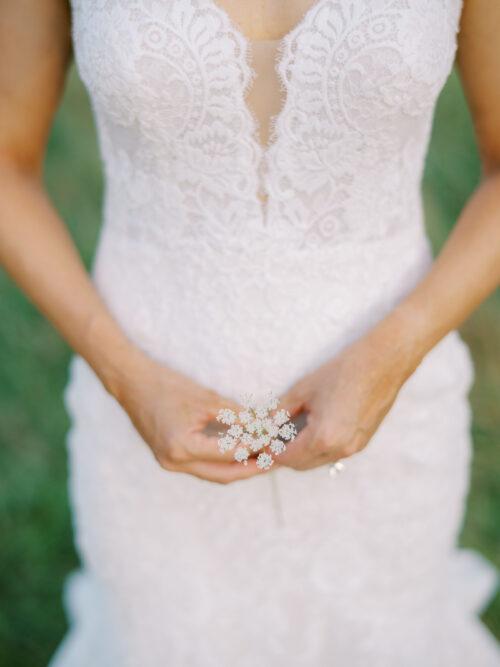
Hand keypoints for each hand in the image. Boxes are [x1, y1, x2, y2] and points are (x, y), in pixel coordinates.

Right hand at [108, 349, 271, 483]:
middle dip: (250, 470)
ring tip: (262, 458)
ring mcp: (169, 463)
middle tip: (275, 461)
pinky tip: (239, 453)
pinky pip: (202, 467)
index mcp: (182, 447)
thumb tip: (262, 427)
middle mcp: (174, 462)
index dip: (255, 448)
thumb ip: (235, 416)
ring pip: (213, 474)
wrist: (131, 382)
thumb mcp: (207, 398)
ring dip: (237, 468)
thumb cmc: (167, 385)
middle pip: (223, 475)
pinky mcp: (169, 457)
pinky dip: (221, 463)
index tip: (275, 442)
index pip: (229, 454)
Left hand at [276, 321, 421, 470]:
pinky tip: (309, 432)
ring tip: (286, 437)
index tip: (260, 443)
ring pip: (317, 461)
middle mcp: (340, 449)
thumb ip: (280, 412)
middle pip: (301, 465)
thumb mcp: (303, 389)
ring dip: (300, 454)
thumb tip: (265, 426)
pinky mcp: (362, 442)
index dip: (270, 452)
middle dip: (283, 456)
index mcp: (323, 438)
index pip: (287, 458)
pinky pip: (333, 454)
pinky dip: (317, 449)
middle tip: (269, 441)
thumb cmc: (342, 372)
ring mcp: (354, 448)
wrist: (382, 364)